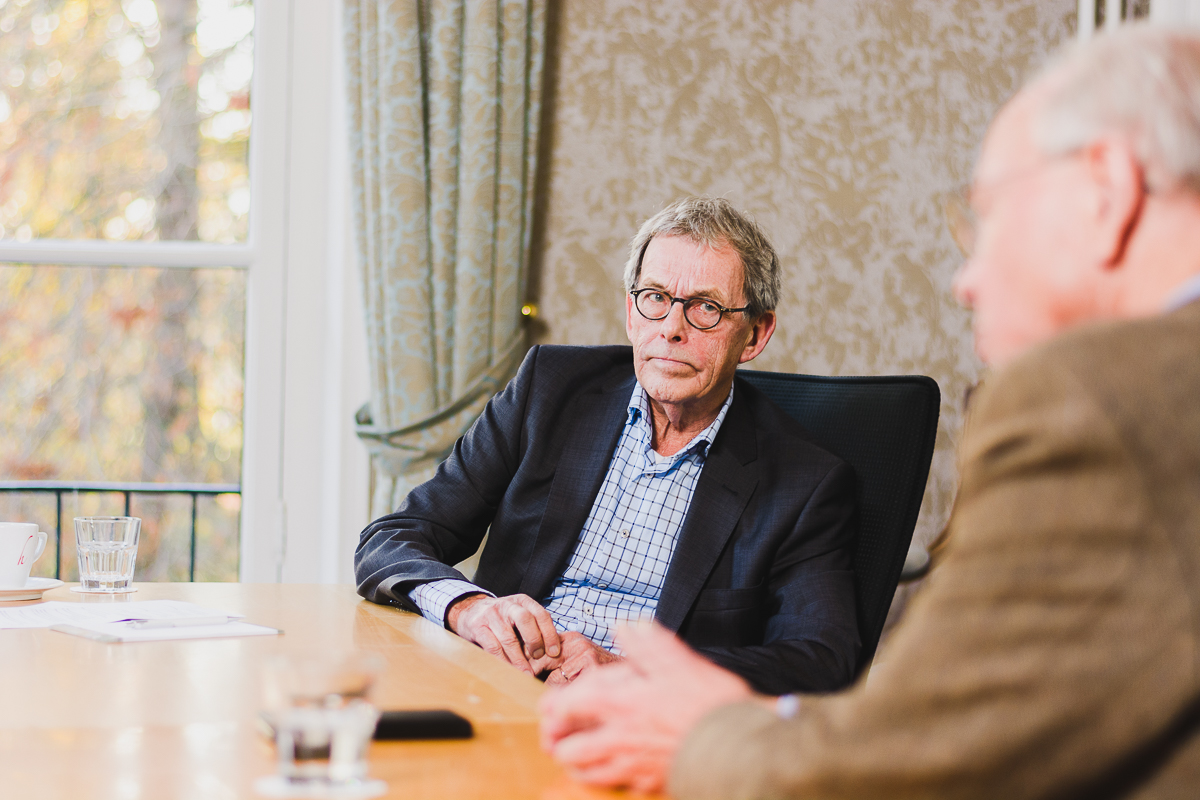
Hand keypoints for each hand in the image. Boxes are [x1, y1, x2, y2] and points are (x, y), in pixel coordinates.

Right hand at [447, 593, 562, 674]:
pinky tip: (509, 670)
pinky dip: (502, 661)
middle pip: (525, 620)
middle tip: (539, 658)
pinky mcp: (477, 627)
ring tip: (526, 674)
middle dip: (535, 641)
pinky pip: (492, 647)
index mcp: (522, 601)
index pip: (541, 614)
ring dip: (519, 659)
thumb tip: (552, 653)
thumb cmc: (501, 618)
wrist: (469, 611)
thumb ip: (532, 628)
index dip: (550, 634)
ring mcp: (491, 615)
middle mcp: (507, 605)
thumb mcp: (517, 615)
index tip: (554, 653)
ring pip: (508, 638)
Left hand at [538, 622, 754, 792]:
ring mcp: (631, 764)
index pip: (565, 707)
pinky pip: (613, 784)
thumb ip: (646, 642)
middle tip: (555, 735)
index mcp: (618, 702)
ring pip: (586, 771)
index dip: (552, 707)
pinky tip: (611, 769)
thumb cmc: (708, 701)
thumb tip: (625, 625)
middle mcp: (617, 736)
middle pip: (567, 748)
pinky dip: (604, 777)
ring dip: (575, 762)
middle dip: (556, 741)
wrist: (739, 745)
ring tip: (574, 755)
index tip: (550, 706)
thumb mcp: (676, 660)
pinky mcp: (648, 782)